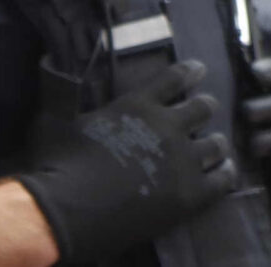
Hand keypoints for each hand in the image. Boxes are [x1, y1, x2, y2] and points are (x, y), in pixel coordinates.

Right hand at [13, 59, 237, 261]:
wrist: (64, 212)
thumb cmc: (57, 166)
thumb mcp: (53, 121)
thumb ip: (60, 92)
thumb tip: (46, 58)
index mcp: (138, 105)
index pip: (175, 77)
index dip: (190, 71)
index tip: (199, 69)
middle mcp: (167, 126)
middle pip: (203, 108)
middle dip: (204, 109)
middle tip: (204, 113)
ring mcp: (181, 160)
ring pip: (216, 143)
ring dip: (214, 145)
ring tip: (213, 149)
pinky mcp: (190, 194)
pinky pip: (221, 180)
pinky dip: (224, 176)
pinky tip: (223, 175)